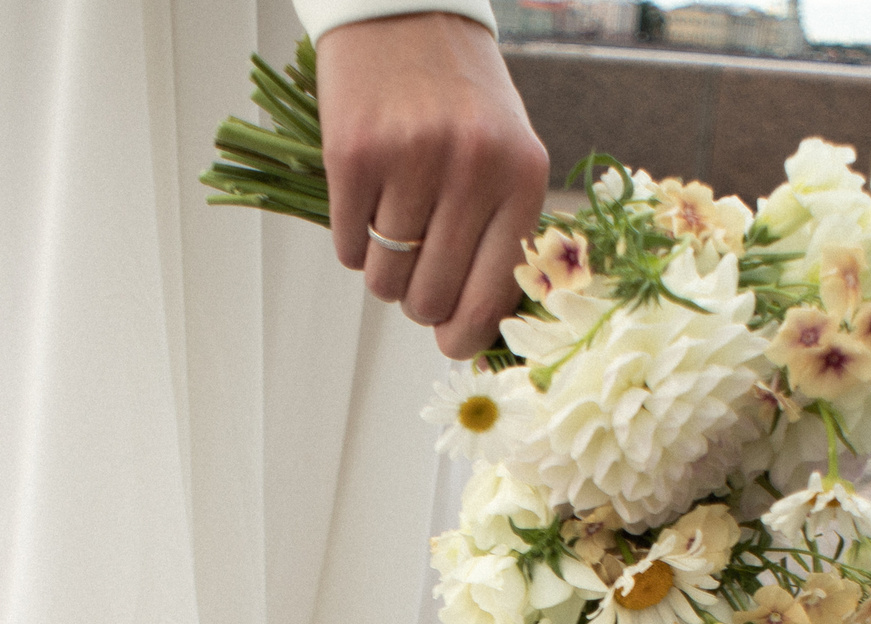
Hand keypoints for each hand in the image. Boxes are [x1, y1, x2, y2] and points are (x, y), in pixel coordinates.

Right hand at [315, 13, 548, 359]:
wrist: (407, 11)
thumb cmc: (462, 95)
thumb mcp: (507, 154)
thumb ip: (502, 233)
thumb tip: (475, 327)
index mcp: (522, 177)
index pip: (491, 296)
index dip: (464, 335)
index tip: (451, 343)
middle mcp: (472, 169)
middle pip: (430, 297)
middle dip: (418, 302)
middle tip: (415, 274)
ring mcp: (411, 160)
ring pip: (384, 279)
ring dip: (383, 271)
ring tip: (391, 228)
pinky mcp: (354, 154)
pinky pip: (347, 246)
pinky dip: (352, 240)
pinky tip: (366, 201)